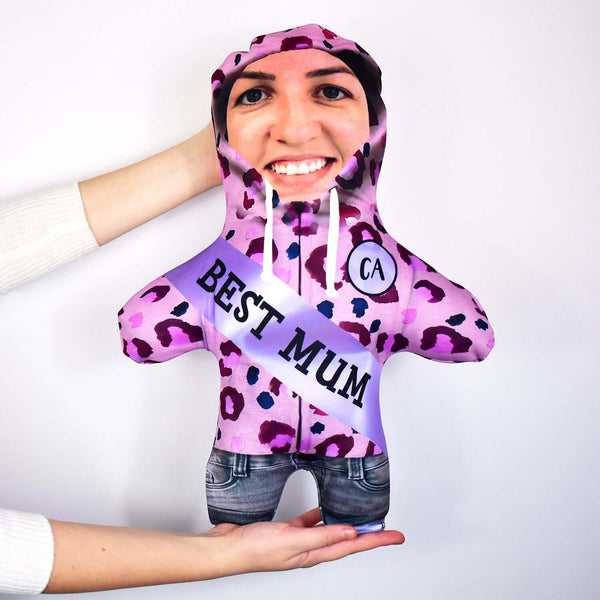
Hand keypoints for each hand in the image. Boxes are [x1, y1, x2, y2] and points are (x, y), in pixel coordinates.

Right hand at [202, 508, 404, 574]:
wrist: (226, 548)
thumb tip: (352, 532)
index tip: (396, 536)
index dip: (376, 540)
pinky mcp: (286, 530)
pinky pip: (310, 521)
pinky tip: (324, 506)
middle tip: (387, 526)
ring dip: (347, 523)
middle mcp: (309, 548)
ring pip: (330, 530)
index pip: (353, 546)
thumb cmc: (254, 549)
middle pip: (346, 540)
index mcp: (313, 554)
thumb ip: (322, 535)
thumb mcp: (293, 540)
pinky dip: (320, 514)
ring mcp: (297, 539)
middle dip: (368, 534)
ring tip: (363, 515)